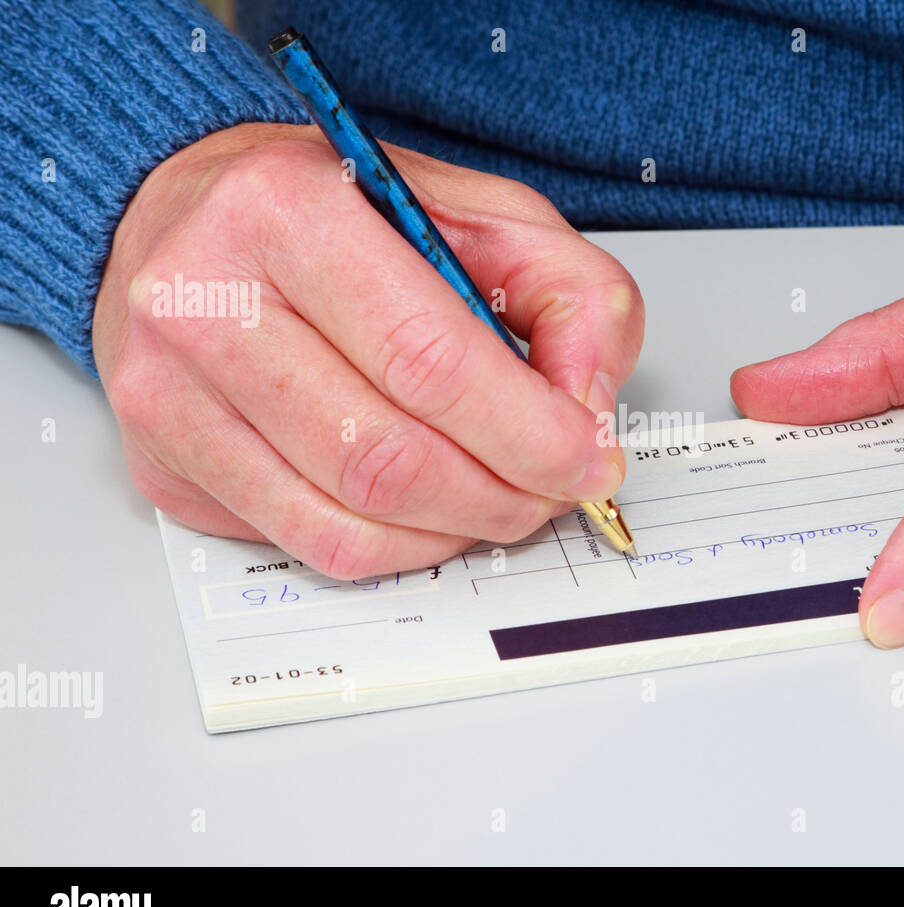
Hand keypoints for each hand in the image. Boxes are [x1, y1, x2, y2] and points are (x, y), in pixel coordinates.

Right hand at [94, 123, 641, 577]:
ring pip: (350, 524)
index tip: (591, 458)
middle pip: (389, 459)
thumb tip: (589, 409)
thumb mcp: (477, 212)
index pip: (430, 361)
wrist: (188, 216)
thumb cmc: (335, 213)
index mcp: (286, 214)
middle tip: (556, 489)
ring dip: (456, 531)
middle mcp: (206, 305)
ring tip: (501, 497)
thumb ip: (567, 291)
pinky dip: (398, 548)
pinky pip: (310, 546)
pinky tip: (429, 510)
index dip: (532, 433)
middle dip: (505, 495)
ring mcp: (169, 397)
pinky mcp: (165, 466)